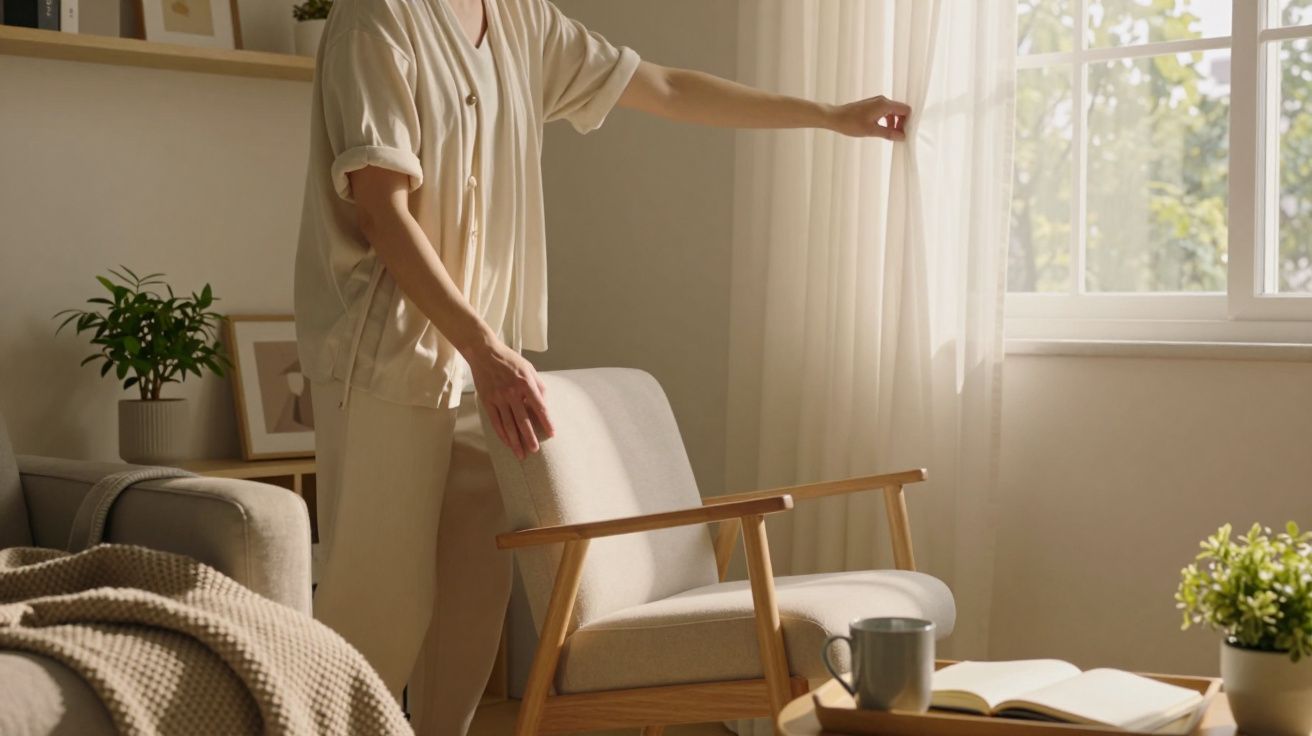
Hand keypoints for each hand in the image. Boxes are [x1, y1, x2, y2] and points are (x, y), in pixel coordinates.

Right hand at [464, 337, 554, 459]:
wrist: (485, 352)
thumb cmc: (510, 360)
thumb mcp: (529, 368)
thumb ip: (538, 386)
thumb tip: (544, 404)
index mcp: (526, 383)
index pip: (539, 407)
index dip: (546, 421)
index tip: (552, 433)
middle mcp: (512, 392)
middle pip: (523, 420)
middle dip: (530, 437)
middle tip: (535, 450)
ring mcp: (498, 397)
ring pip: (508, 424)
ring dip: (515, 441)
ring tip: (521, 453)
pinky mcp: (487, 400)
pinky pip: (495, 421)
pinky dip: (501, 434)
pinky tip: (507, 443)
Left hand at [828, 96, 911, 139]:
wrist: (834, 117)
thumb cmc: (850, 123)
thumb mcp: (871, 130)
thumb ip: (888, 133)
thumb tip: (902, 137)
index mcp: (884, 104)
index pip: (905, 110)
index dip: (907, 122)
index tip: (903, 133)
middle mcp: (882, 100)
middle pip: (900, 110)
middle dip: (901, 123)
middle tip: (897, 136)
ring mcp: (876, 102)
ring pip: (892, 111)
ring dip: (894, 123)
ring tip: (890, 135)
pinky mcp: (871, 105)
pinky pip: (885, 111)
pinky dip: (886, 121)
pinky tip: (882, 130)